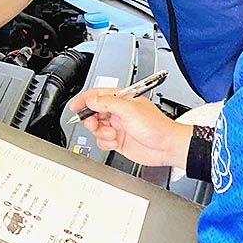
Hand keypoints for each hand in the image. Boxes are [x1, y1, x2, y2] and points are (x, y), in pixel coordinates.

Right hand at [69, 88, 191, 167]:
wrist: (166, 147)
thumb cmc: (156, 126)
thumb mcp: (129, 110)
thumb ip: (107, 103)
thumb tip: (91, 100)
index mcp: (121, 99)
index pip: (97, 95)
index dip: (84, 100)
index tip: (75, 106)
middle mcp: (118, 112)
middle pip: (93, 112)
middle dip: (91, 119)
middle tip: (94, 124)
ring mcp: (118, 126)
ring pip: (96, 128)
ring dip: (101, 132)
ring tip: (111, 134)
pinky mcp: (118, 140)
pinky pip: (102, 141)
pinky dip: (105, 143)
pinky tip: (114, 142)